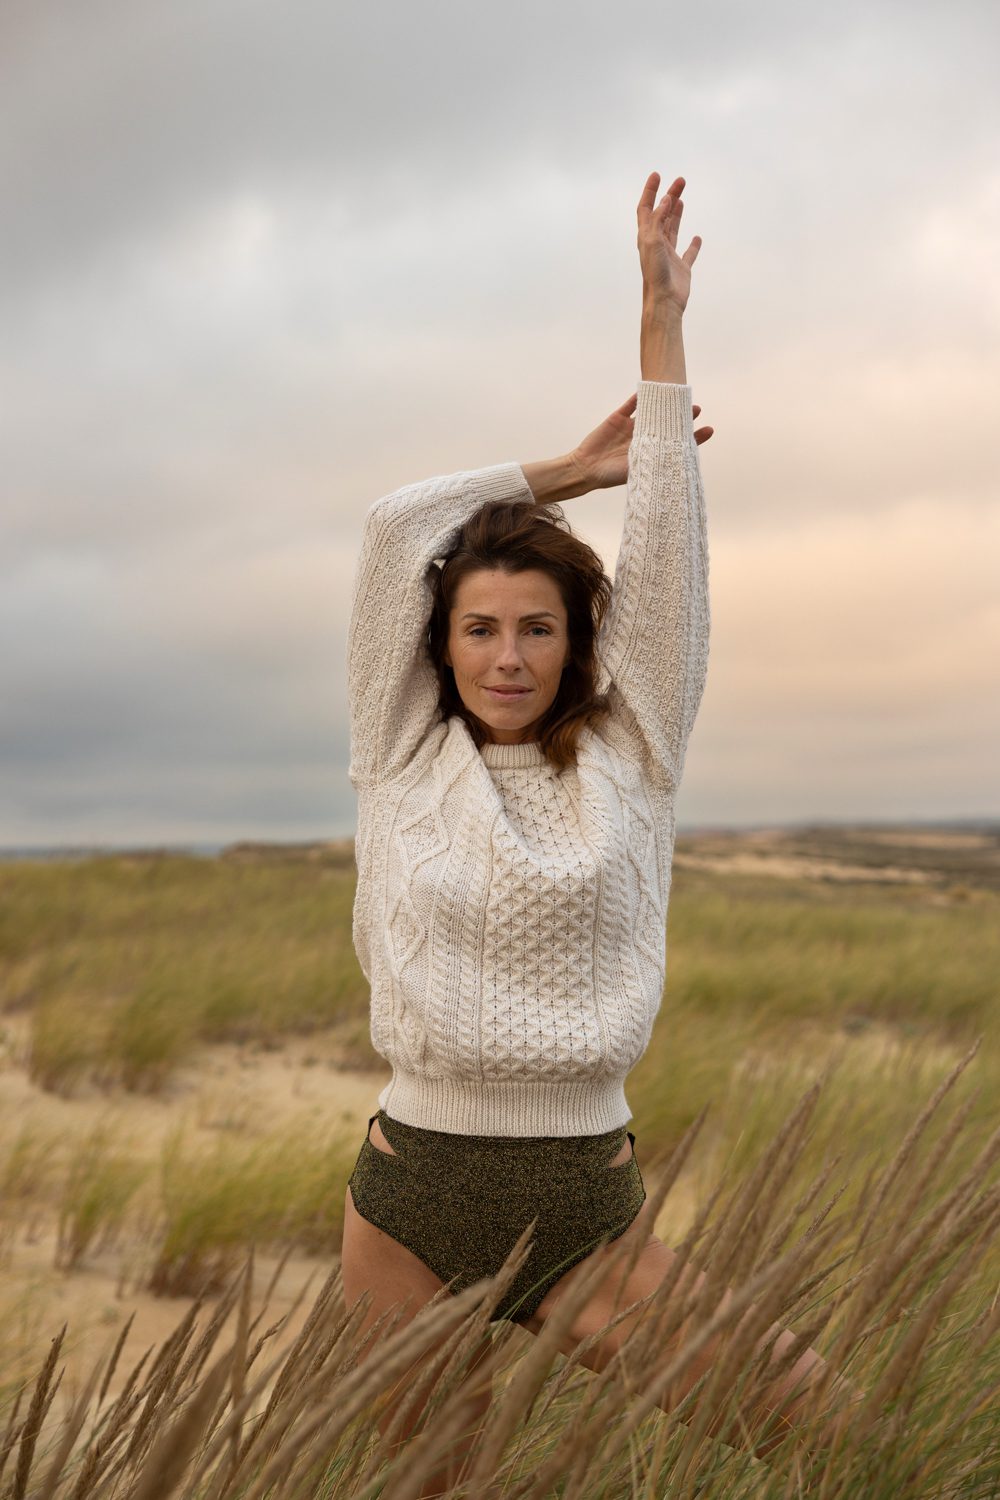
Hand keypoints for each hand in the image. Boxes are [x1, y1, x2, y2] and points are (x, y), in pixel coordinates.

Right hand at [570, 392, 713, 490]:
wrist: (585, 469)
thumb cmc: (610, 476)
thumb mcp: (637, 471)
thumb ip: (654, 461)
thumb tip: (680, 458)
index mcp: (650, 453)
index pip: (677, 444)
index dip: (693, 437)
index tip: (709, 429)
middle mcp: (643, 438)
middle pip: (668, 424)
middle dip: (682, 417)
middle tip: (697, 409)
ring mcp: (630, 427)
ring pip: (652, 411)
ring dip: (665, 404)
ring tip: (680, 395)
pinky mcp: (617, 417)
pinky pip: (631, 404)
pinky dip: (641, 395)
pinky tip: (653, 386)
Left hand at [637, 172, 701, 313]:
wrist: (664, 302)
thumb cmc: (655, 274)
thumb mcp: (652, 241)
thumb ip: (657, 219)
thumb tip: (666, 199)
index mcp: (646, 237)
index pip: (646, 209)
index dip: (650, 192)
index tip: (657, 175)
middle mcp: (656, 244)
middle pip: (662, 215)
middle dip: (669, 196)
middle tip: (681, 181)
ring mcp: (669, 256)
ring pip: (672, 229)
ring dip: (676, 213)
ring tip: (682, 199)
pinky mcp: (681, 268)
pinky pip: (688, 253)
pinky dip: (693, 245)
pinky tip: (697, 238)